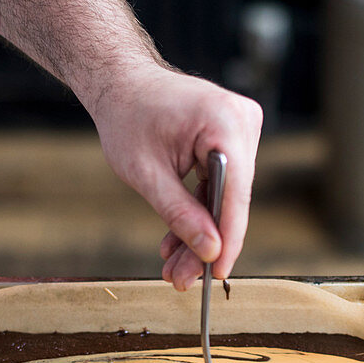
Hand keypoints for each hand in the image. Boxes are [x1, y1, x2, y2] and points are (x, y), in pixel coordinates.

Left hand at [90, 65, 262, 289]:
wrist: (121, 83)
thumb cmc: (127, 118)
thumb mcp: (146, 174)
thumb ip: (180, 214)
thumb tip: (211, 251)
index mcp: (224, 121)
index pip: (235, 193)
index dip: (227, 239)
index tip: (217, 274)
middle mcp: (242, 121)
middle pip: (232, 199)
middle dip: (206, 242)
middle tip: (181, 279)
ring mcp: (241, 127)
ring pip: (226, 197)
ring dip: (199, 233)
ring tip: (174, 268)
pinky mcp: (233, 138)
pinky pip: (221, 185)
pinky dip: (199, 212)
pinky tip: (178, 243)